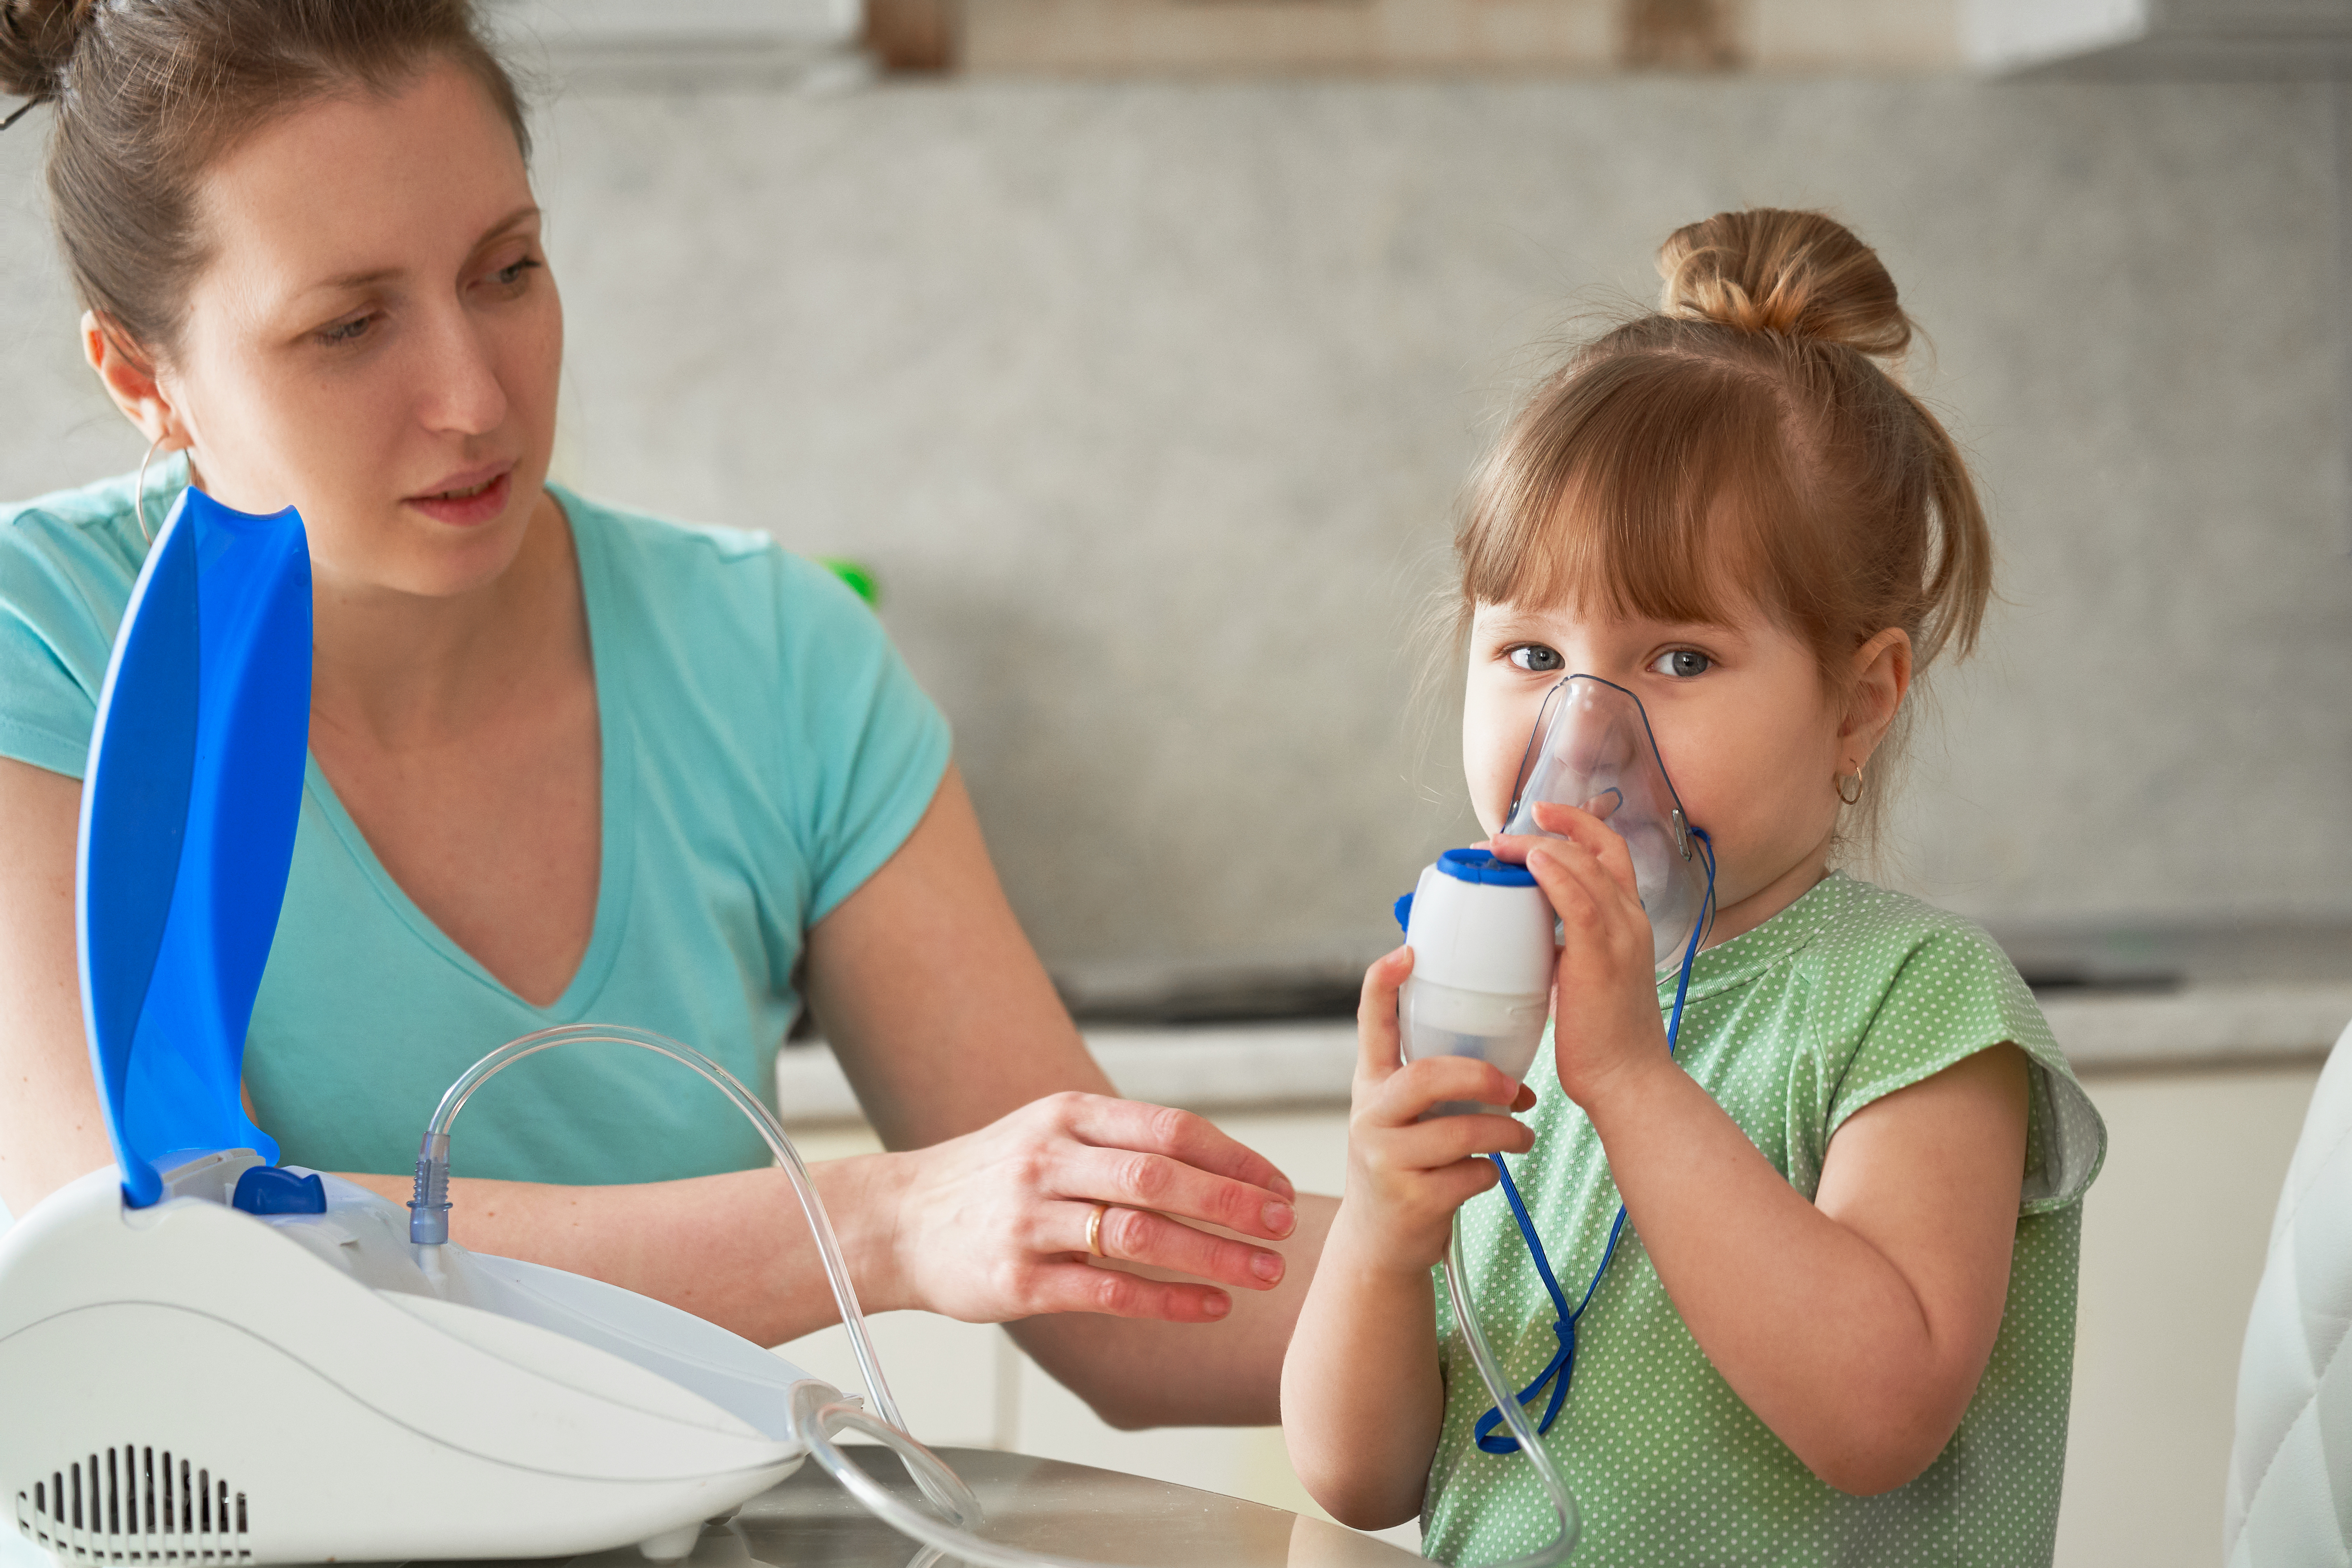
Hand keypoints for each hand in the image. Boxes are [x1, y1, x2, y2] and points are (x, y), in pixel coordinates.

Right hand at [874, 1092, 1300, 1324]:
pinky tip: (1210, 1305)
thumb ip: (1121, 1142)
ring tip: (1263, 1272)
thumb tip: (1216, 1163)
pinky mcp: (1017, 1280)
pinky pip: (1107, 1291)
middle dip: (1233, 1203)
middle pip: (1160, 1176)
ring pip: (1139, 1234)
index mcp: (1067, 1116)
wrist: (898, 1222)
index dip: (1233, 1158)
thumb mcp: (1050, 1134)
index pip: (1169, 1128)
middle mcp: (1049, 1160)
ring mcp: (1030, 1221)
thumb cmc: (991, 1179)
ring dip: (1213, 1254)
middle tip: (1284, 1226)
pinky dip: (1167, 1300)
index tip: (1277, 1185)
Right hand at [1334, 946, 1536, 1273]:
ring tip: (1522, 1136)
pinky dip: (1491, 1173)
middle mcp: (1370, 1117)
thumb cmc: (1406, 1165)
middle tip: (1515, 1088)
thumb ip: (1435, 1084)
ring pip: (1463, 1131)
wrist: (1379, 1241)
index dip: (1384, 984)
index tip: (1409, 951)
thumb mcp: (1405, 1117)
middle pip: (1427, 1076)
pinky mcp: (1410, 1200)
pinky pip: (1473, 1173)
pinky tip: (1484, 1175)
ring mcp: (1386, 1160)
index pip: (1370, 1023)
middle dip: (1483, 1077)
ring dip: (1507, 1133)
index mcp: (1370, 1084)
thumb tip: (1510, 1065)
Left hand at [1493, 798, 1673, 1107]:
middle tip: (1505, 831)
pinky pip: (1580, 902)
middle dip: (1553, 827)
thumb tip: (1522, 932)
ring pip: (1585, 866)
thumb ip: (1561, 946)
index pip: (1610, 853)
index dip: (1575, 827)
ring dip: (1538, 848)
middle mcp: (1631, 920)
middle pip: (1598, 848)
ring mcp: (1621, 936)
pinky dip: (1554, 875)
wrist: (1626, 1080)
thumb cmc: (1601, 1036)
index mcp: (1629, 921)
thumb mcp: (1580, 975)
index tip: (1536, 820)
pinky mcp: (1602, 958)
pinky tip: (1528, 863)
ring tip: (1500, 846)